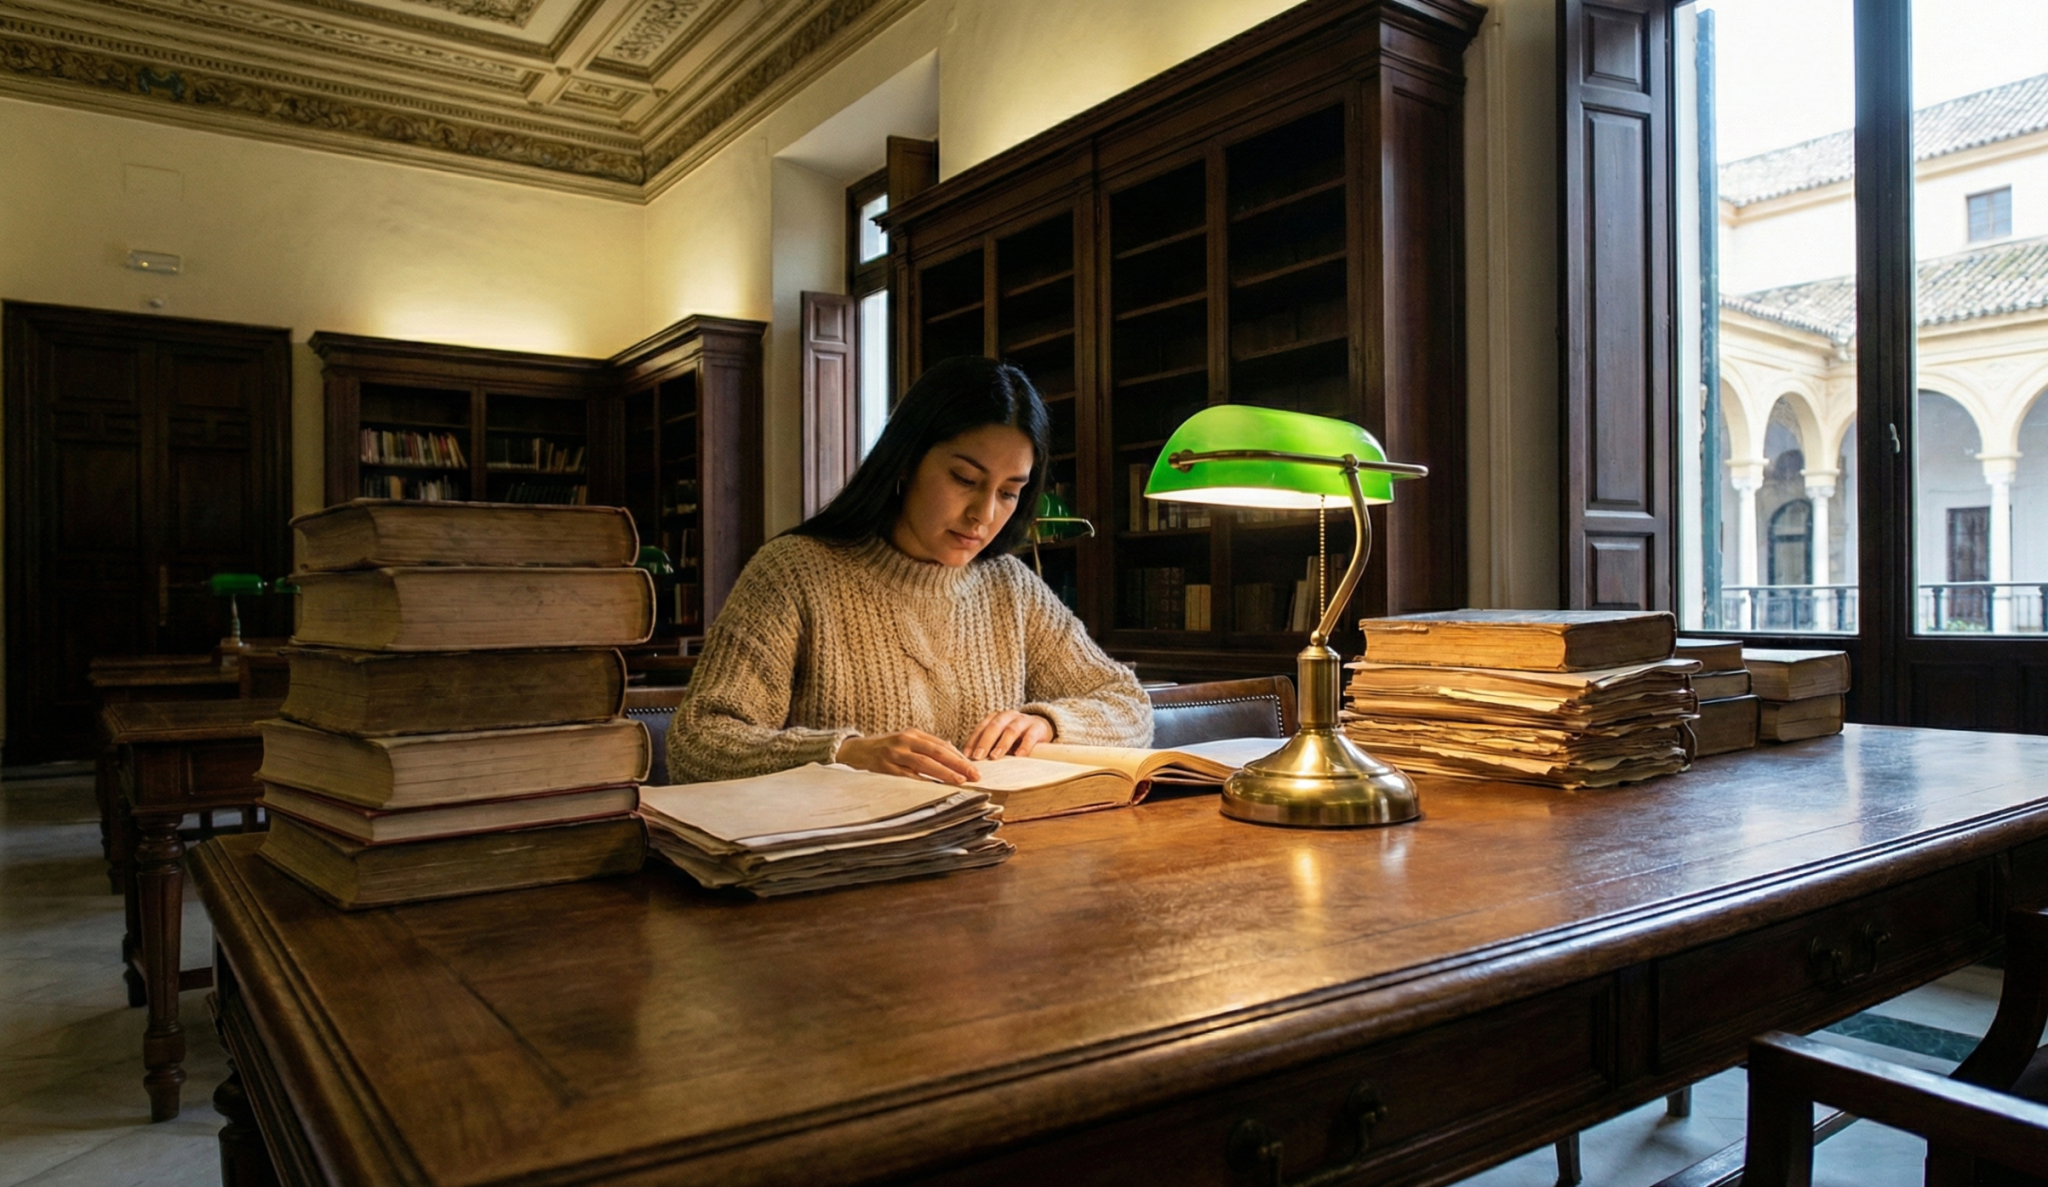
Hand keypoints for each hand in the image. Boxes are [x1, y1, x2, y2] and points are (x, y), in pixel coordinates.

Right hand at [837, 731, 979, 783]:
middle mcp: (904, 741)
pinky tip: (935, 788)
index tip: (974, 768)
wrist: (854, 751)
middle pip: (936, 752)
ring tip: (960, 781)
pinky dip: (922, 783)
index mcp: (912, 734)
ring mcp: (894, 754)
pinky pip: (907, 777)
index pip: (941, 745)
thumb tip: (953, 759)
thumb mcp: (905, 744)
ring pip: (924, 764)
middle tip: (974, 775)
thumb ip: (926, 749)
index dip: (959, 757)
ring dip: (944, 773)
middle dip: (957, 764)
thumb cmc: (885, 750)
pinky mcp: (885, 768)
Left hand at [965, 710, 1053, 760]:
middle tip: (978, 757)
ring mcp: (1024, 720)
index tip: (967, 755)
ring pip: (1011, 730)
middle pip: (994, 726)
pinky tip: (1019, 756)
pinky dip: (1024, 746)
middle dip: (985, 742)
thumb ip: (990, 746)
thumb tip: (972, 762)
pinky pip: (1030, 736)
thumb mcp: (1001, 738)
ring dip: (1002, 744)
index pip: (982, 727)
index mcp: (997, 717)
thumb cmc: (1016, 736)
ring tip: (995, 757)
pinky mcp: (1038, 727)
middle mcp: (1009, 716)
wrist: (1042, 726)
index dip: (973, 741)